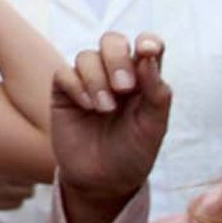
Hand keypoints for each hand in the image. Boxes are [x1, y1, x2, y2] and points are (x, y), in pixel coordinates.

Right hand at [50, 32, 171, 222]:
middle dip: (118, 59)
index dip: (148, 41)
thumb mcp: (154, 127)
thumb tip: (149, 56)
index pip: (146, 46)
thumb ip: (156, 92)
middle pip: (112, 41)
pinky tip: (87, 107)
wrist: (103, 182)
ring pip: (87, 56)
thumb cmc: (133, 153)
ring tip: (105, 109)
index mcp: (143, 77)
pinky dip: (77, 86)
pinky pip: (65, 73)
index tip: (149, 51)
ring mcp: (88, 81)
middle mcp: (114, 73)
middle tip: (124, 88)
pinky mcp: (64, 93)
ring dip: (97, 79)